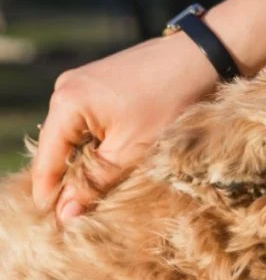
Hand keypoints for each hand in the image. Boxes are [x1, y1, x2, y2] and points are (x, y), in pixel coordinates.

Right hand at [32, 33, 218, 222]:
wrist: (204, 55)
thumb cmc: (171, 99)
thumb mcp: (133, 149)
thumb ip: (95, 181)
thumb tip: (65, 214)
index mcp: (67, 103)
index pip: (46, 160)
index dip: (49, 195)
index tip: (55, 225)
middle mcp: (66, 89)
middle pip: (57, 148)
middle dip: (69, 178)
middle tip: (81, 212)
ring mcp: (83, 83)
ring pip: (74, 135)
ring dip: (87, 160)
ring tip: (100, 186)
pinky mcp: (100, 82)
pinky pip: (89, 121)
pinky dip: (100, 141)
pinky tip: (115, 156)